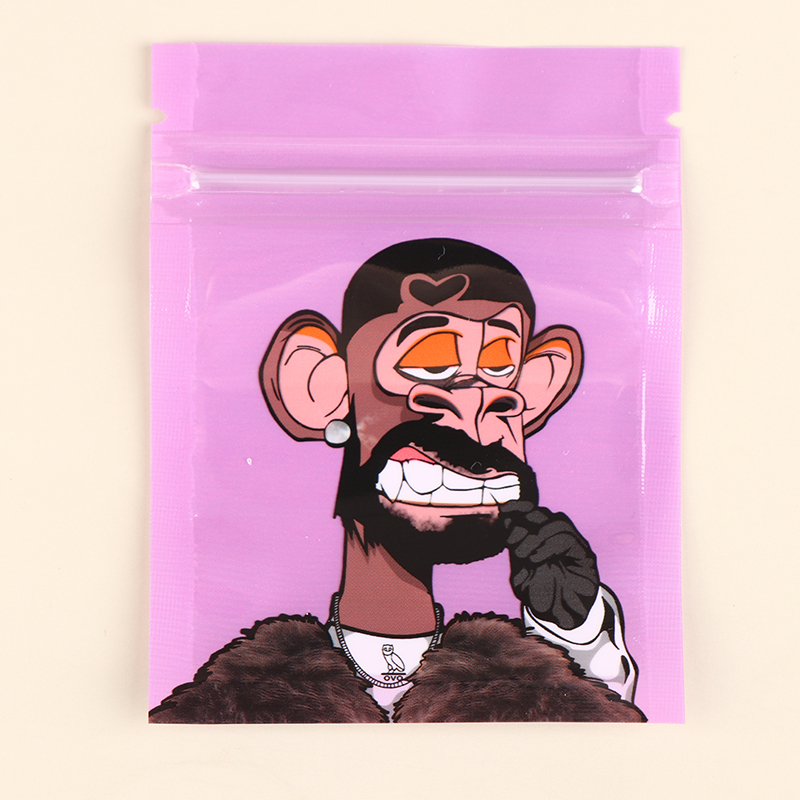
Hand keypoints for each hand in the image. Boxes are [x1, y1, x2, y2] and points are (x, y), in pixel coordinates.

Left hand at [500, 501, 598, 629]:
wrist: (561, 617)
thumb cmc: (541, 595)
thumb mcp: (521, 572)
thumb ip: (516, 548)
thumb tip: (508, 520)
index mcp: (542, 537)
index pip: (533, 511)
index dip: (519, 506)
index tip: (505, 508)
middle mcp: (559, 537)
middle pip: (544, 513)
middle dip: (526, 521)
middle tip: (514, 544)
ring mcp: (574, 544)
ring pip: (558, 522)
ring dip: (537, 536)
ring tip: (526, 556)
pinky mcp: (585, 556)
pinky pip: (568, 539)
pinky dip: (549, 546)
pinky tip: (537, 559)